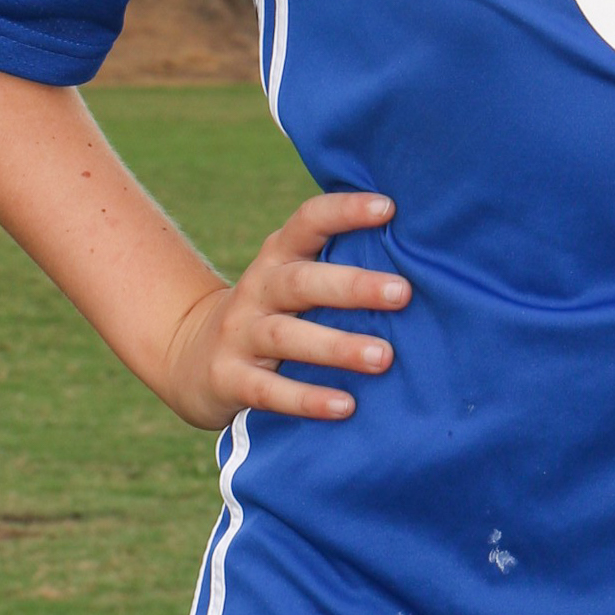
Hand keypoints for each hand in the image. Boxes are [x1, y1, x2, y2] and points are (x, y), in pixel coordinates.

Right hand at [156, 193, 410, 428]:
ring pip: (287, 336)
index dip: (345, 211)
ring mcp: (240, 334)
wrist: (192, 358)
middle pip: (302, 281)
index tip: (388, 208)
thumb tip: (423, 254)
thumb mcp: (294, 279)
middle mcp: (258, 289)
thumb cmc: (275, 312)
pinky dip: (307, 399)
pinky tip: (345, 406)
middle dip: (353, 286)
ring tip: (384, 357)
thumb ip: (339, 265)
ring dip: (337, 346)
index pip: (308, 221)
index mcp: (279, 256)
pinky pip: (269, 391)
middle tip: (403, 293)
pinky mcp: (229, 379)